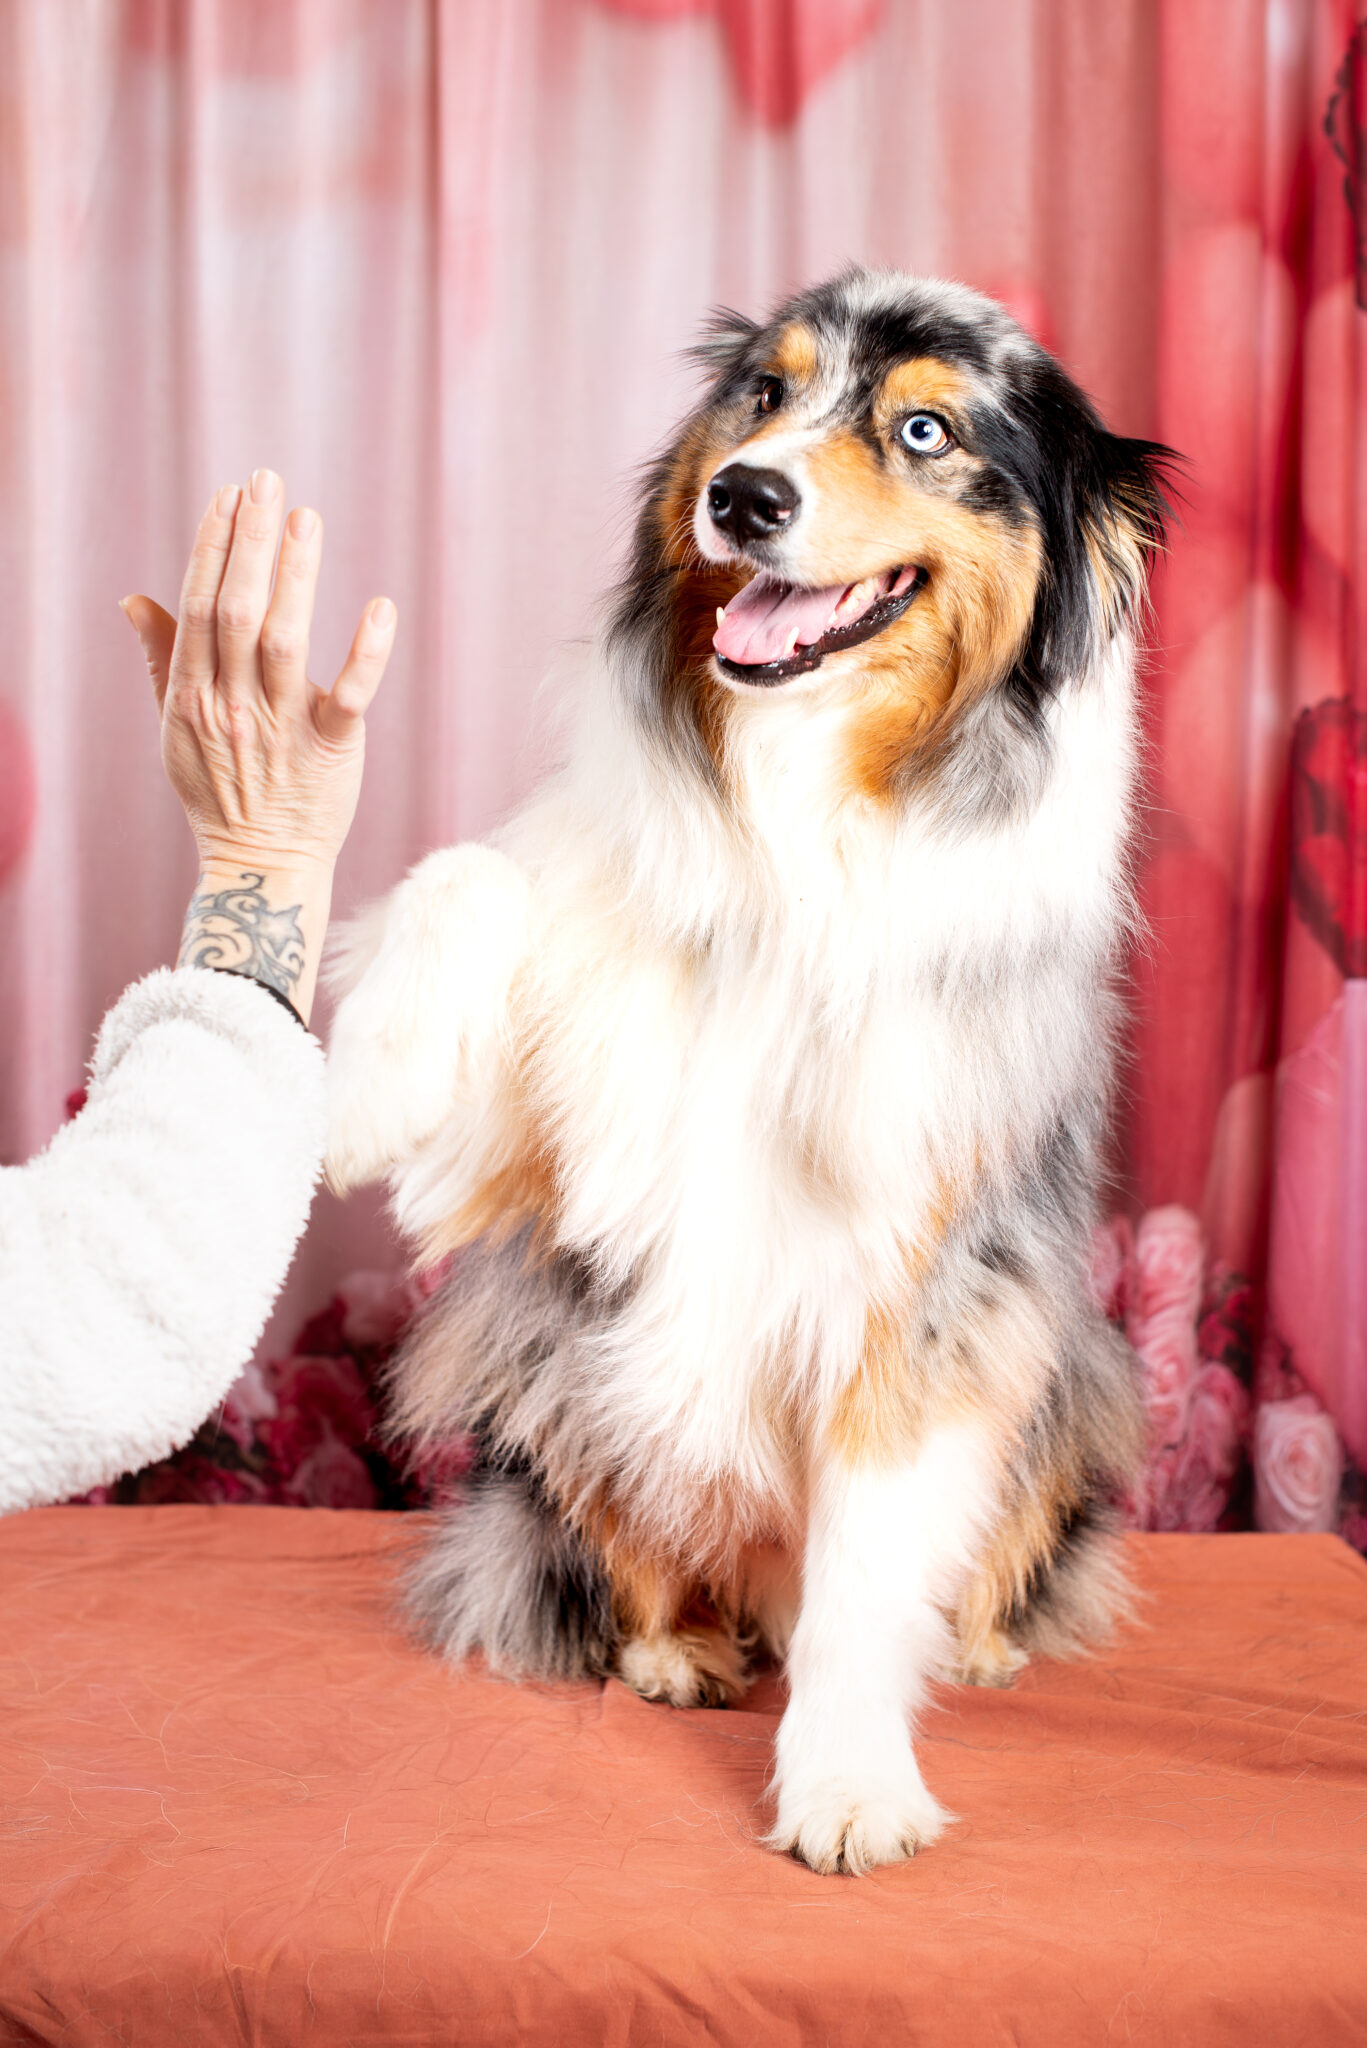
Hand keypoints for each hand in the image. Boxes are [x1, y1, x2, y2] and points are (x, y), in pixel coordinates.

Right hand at [121, 469, 395, 877]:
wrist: (260, 865)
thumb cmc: (222, 790)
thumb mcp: (177, 726)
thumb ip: (163, 658)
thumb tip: (134, 599)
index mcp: (194, 694)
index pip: (199, 606)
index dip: (212, 548)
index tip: (229, 496)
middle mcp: (232, 705)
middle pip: (236, 611)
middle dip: (249, 543)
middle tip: (267, 482)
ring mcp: (281, 728)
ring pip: (284, 641)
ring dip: (295, 577)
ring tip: (306, 519)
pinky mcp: (330, 752)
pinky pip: (349, 698)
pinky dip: (366, 654)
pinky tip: (380, 608)